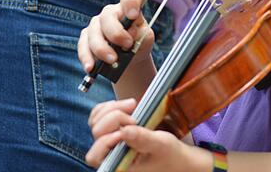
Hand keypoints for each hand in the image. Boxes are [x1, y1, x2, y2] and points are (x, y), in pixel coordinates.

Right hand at [77, 0, 154, 72]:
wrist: (130, 59)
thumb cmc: (139, 43)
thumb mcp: (145, 38)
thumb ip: (141, 34)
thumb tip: (130, 33)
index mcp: (127, 8)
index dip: (130, 0)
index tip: (133, 15)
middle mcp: (110, 13)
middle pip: (107, 16)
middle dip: (116, 33)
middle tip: (127, 46)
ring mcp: (96, 25)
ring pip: (94, 33)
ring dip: (102, 49)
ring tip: (113, 60)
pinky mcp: (85, 39)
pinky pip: (83, 46)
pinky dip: (87, 58)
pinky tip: (91, 67)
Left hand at [86, 98, 210, 170]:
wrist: (175, 156)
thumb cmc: (169, 155)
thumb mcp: (161, 145)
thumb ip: (143, 139)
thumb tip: (124, 131)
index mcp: (118, 166)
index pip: (96, 155)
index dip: (107, 139)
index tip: (130, 127)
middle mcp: (109, 156)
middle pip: (96, 134)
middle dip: (114, 119)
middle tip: (135, 117)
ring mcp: (109, 143)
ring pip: (95, 122)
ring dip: (112, 109)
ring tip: (132, 105)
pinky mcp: (112, 131)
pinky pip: (100, 116)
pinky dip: (109, 106)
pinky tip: (126, 106)